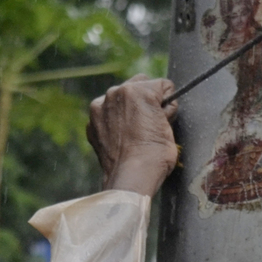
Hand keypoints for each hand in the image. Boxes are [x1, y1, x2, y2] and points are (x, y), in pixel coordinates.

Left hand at [86, 75, 177, 196]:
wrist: (132, 177)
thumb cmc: (155, 154)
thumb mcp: (170, 125)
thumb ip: (164, 108)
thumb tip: (162, 106)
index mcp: (138, 90)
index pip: (162, 85)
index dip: (167, 101)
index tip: (166, 116)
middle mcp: (115, 93)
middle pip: (139, 84)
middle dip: (146, 98)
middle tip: (151, 121)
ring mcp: (100, 107)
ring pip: (120, 97)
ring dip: (128, 108)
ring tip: (136, 131)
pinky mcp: (92, 122)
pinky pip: (107, 113)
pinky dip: (114, 121)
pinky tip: (122, 137)